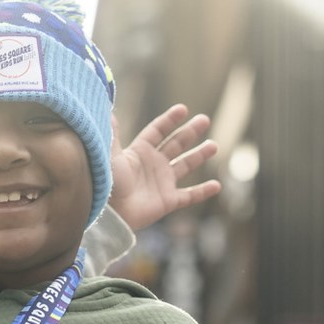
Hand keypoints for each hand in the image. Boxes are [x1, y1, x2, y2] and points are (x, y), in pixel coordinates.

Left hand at [109, 103, 222, 230]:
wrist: (111, 214)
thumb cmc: (107, 184)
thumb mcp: (110, 156)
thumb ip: (113, 134)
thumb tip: (107, 110)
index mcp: (139, 152)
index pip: (157, 131)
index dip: (169, 120)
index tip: (183, 109)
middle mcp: (153, 165)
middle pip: (176, 144)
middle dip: (190, 132)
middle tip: (204, 119)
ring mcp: (162, 183)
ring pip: (185, 165)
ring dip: (200, 155)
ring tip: (213, 146)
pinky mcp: (168, 201)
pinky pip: (189, 196)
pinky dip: (203, 192)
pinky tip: (216, 186)